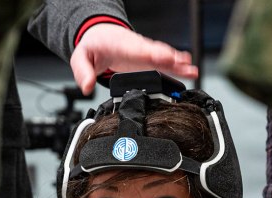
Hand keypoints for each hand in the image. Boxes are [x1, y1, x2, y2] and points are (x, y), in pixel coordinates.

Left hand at [70, 24, 198, 94]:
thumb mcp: (80, 57)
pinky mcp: (148, 59)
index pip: (136, 50)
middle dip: (169, 58)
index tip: (162, 58)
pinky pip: (164, 62)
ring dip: (177, 63)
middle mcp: (136, 48)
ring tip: (191, 70)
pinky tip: (189, 70)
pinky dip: (177, 65)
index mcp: (120, 45)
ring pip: (163, 57)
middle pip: (155, 52)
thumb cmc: (93, 46)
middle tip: (184, 64)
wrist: (100, 36)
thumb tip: (87, 87)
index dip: (150, 54)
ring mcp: (144, 53)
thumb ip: (82, 71)